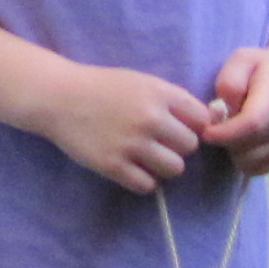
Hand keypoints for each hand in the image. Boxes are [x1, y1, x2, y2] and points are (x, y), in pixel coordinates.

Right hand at [34, 63, 212, 193]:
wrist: (59, 97)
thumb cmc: (103, 88)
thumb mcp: (142, 82)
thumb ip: (172, 100)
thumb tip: (209, 122)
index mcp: (160, 94)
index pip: (202, 120)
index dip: (193, 126)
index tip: (180, 128)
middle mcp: (150, 119)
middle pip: (190, 146)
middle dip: (178, 146)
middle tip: (158, 142)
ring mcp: (131, 144)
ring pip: (174, 169)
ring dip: (164, 165)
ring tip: (147, 157)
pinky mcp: (113, 165)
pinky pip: (147, 185)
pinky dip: (143, 180)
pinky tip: (131, 168)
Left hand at [201, 30, 268, 176]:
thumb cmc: (261, 68)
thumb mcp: (241, 59)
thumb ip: (229, 82)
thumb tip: (222, 111)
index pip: (252, 122)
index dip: (225, 133)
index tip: (206, 132)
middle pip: (246, 146)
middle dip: (225, 139)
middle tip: (219, 123)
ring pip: (248, 162)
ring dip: (233, 151)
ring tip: (232, 130)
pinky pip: (256, 170)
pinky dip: (243, 160)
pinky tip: (243, 141)